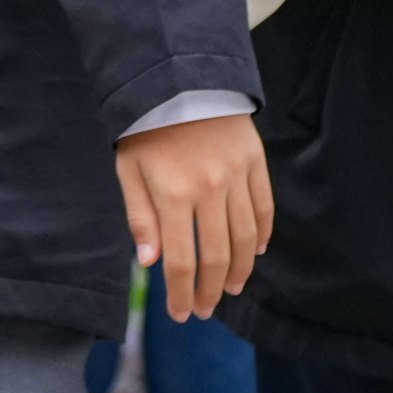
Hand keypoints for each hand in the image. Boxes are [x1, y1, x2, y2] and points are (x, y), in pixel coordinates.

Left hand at [114, 111, 270, 317]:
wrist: (178, 77)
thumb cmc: (145, 128)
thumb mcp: (128, 170)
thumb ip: (140, 217)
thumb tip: (150, 264)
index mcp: (172, 195)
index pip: (182, 261)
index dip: (183, 294)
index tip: (183, 314)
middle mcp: (209, 190)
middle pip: (216, 256)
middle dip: (211, 290)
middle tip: (206, 310)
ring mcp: (237, 176)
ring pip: (246, 237)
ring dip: (239, 269)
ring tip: (230, 288)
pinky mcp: (256, 162)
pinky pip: (264, 207)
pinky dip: (262, 234)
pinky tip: (255, 253)